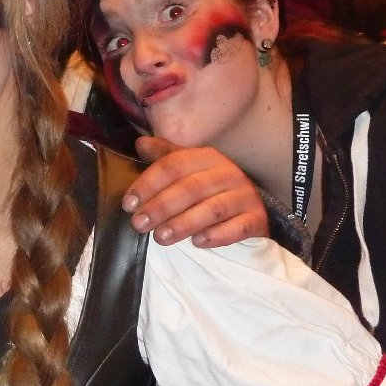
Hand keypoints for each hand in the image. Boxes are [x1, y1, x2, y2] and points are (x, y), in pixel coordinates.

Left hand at [124, 136, 267, 246]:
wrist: (250, 206)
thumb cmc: (209, 187)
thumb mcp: (187, 168)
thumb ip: (164, 157)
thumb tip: (140, 143)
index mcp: (206, 157)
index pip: (173, 166)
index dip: (148, 184)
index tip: (128, 204)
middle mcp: (228, 172)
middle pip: (190, 188)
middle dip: (161, 207)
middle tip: (139, 225)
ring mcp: (245, 195)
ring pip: (213, 208)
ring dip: (185, 223)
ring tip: (161, 237)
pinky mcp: (257, 218)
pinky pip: (239, 227)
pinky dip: (218, 235)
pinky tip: (199, 242)